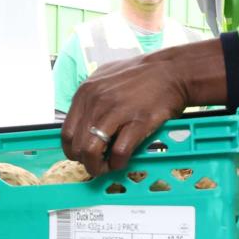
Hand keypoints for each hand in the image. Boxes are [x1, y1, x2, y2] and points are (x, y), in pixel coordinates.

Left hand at [61, 39, 229, 175]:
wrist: (172, 71)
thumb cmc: (142, 75)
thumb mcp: (105, 78)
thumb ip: (91, 98)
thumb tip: (82, 120)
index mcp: (86, 93)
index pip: (66, 133)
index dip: (72, 150)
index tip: (82, 155)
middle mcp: (96, 102)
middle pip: (77, 146)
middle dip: (85, 161)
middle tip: (96, 164)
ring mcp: (116, 112)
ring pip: (92, 152)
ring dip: (98, 166)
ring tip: (107, 167)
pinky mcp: (137, 122)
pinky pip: (119, 152)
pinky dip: (118, 163)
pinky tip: (122, 161)